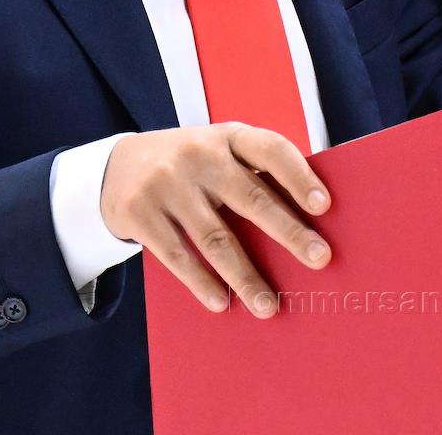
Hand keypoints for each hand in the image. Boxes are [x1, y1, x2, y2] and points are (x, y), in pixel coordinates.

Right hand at [100, 122, 330, 318]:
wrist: (117, 166)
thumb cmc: (190, 166)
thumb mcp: (218, 152)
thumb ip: (253, 174)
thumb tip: (308, 224)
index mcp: (226, 136)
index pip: (269, 149)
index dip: (298, 175)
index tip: (324, 205)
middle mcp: (198, 154)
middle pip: (250, 197)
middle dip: (288, 231)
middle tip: (320, 259)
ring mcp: (166, 182)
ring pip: (215, 237)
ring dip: (245, 276)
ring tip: (268, 306)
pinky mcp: (139, 211)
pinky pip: (178, 255)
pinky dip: (202, 283)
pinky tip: (222, 303)